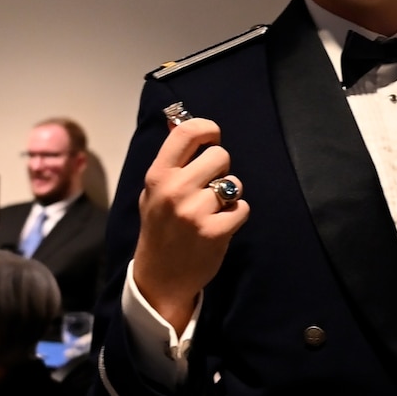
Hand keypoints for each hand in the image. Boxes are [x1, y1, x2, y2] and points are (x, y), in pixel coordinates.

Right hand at [130, 117, 247, 333]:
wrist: (160, 277)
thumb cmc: (160, 228)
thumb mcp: (154, 190)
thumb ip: (171, 158)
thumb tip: (177, 118)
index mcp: (158, 175)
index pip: (188, 132)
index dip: (208, 129)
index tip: (212, 138)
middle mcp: (175, 190)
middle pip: (220, 155)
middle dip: (220, 169)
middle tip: (208, 188)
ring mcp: (195, 212)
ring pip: (234, 183)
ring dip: (228, 195)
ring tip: (211, 210)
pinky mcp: (215, 232)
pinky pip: (242, 207)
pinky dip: (236, 216)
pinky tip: (218, 226)